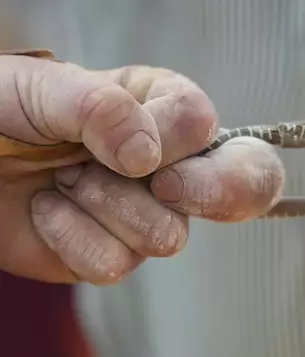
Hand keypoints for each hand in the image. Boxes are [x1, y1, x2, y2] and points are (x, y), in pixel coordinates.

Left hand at [0, 54, 220, 283]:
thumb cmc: (3, 111)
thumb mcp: (46, 89)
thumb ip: (102, 108)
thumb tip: (147, 159)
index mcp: (161, 108)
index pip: (202, 124)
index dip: (172, 142)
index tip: (130, 149)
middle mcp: (167, 162)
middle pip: (227, 191)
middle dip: (189, 189)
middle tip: (138, 177)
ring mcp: (146, 211)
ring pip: (167, 235)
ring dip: (103, 205)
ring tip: (65, 179)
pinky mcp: (115, 252)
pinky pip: (117, 264)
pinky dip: (72, 237)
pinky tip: (48, 209)